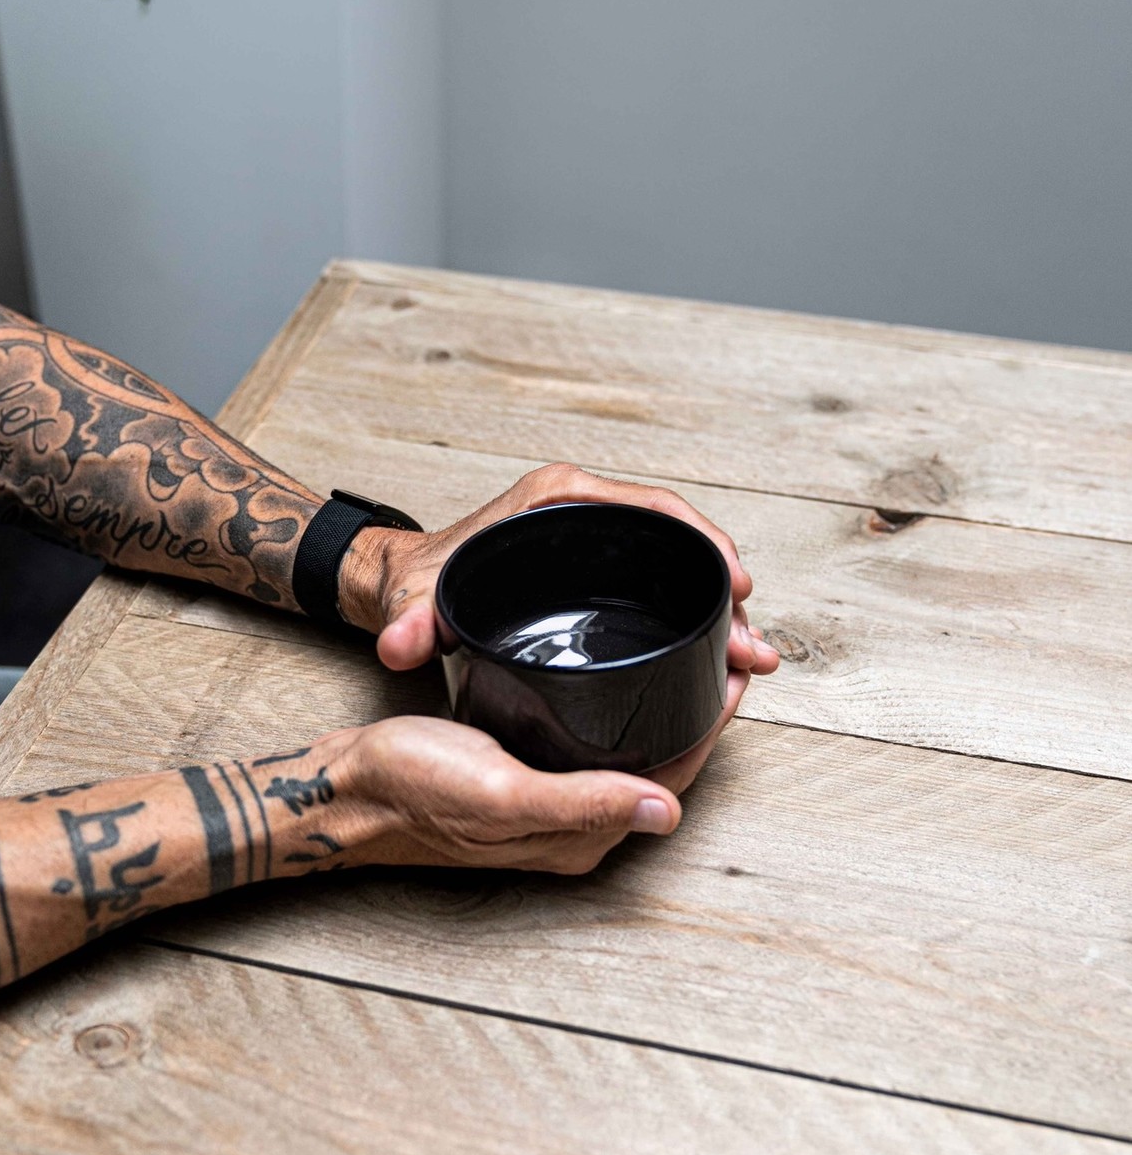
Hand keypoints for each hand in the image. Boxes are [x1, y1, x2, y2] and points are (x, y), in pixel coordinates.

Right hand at [323, 670, 746, 876]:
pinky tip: (617, 683)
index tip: (735, 671)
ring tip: (690, 660)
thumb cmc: (410, 788)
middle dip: (699, 715)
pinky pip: (595, 748)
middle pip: (661, 768)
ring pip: (632, 756)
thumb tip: (667, 812)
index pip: (674, 781)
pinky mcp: (525, 779)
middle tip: (724, 653)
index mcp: (579, 836)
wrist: (345, 790)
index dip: (712, 727)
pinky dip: (622, 713)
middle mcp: (573, 826)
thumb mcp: (499, 790)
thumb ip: (581, 801)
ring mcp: (549, 805)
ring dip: (665, 712)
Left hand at [338, 462, 779, 676]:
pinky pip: (659, 580)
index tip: (735, 582)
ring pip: (675, 565)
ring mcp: (594, 539)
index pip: (652, 507)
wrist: (406, 583)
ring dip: (716, 608)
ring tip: (750, 655)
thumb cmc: (421, 580)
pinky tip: (716, 651)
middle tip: (753, 641)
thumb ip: (410, 625)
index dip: (703, 540)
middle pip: (677, 539)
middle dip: (724, 588)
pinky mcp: (597, 567)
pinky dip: (692, 613)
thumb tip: (401, 646)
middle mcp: (583, 511)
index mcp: (559, 499)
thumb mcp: (418, 602)